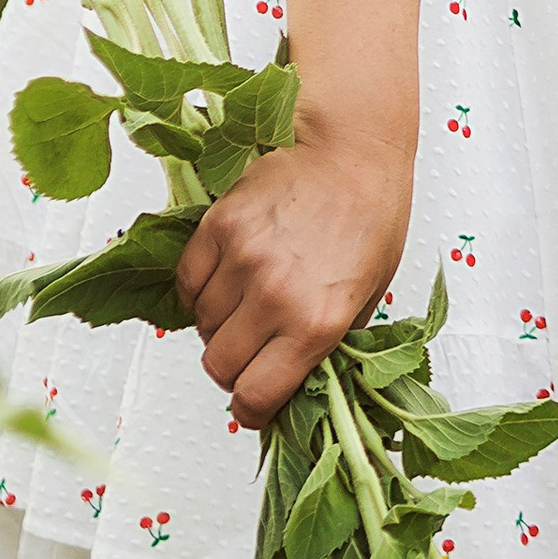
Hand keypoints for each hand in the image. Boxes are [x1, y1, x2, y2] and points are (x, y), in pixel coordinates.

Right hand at [172, 134, 412, 429]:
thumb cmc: (371, 215)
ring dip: (218, 325)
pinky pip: (186, 281)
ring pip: (201, 325)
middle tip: (249, 351)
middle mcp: (275, 295)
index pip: (255, 397)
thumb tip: (299, 386)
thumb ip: (330, 346)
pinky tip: (223, 280)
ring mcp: (242, 258)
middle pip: (219, 366)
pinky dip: (198, 290)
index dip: (251, 410)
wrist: (352, 148)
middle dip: (233, 369)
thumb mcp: (368, 296)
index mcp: (317, 322)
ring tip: (244, 305)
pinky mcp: (219, 225)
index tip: (253, 404)